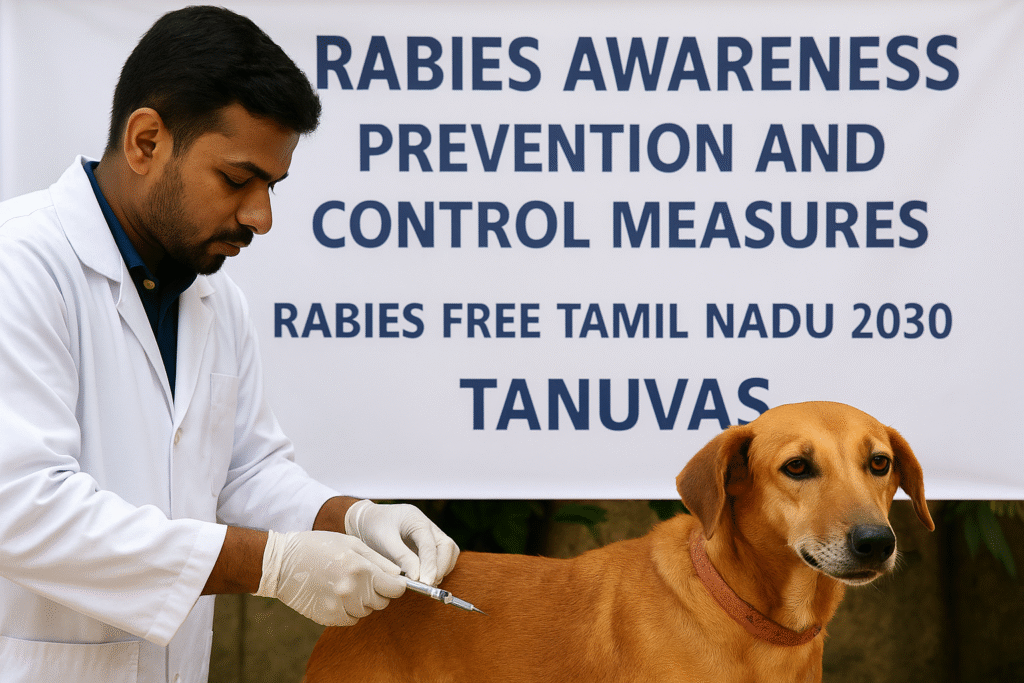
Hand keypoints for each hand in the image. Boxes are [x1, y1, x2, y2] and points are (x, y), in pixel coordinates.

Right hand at [254, 530, 405, 625]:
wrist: (282, 562)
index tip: (392, 582)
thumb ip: (379, 560)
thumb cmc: (318, 546)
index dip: (396, 585)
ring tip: (346, 584)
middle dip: (379, 592)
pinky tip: (336, 594)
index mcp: (361, 569)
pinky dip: (349, 610)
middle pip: (382, 602)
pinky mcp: (327, 617)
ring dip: (362, 601)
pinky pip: (351, 619)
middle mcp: (352, 591)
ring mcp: (339, 606)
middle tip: (364, 579)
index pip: (395, 589)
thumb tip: (399, 575)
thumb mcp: (351, 544)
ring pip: (366, 611)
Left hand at [345, 500, 459, 585]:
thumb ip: (402, 557)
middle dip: (441, 567)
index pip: (430, 544)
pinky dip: (438, 568)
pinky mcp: (429, 544)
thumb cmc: (374, 527)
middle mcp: (428, 526)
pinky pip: (442, 556)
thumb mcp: (384, 541)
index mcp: (417, 520)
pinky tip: (425, 577)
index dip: (430, 565)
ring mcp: (431, 534)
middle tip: (429, 584)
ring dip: (443, 568)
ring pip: (449, 551)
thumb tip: (417, 577)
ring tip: (427, 582)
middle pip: (447, 546)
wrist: (367, 521)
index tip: (426, 582)